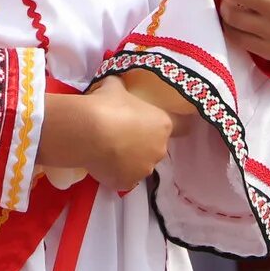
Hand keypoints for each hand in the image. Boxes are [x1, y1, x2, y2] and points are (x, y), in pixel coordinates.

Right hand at [37, 77, 172, 191]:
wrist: (88, 131)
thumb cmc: (106, 104)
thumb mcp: (115, 86)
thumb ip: (122, 89)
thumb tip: (117, 87)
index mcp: (163, 124)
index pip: (181, 127)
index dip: (164, 124)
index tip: (150, 122)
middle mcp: (159, 149)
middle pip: (155, 147)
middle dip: (142, 142)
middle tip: (120, 133)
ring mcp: (144, 169)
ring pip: (140, 165)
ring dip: (129, 159)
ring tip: (107, 149)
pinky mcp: (127, 183)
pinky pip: (124, 178)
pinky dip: (116, 173)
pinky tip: (102, 163)